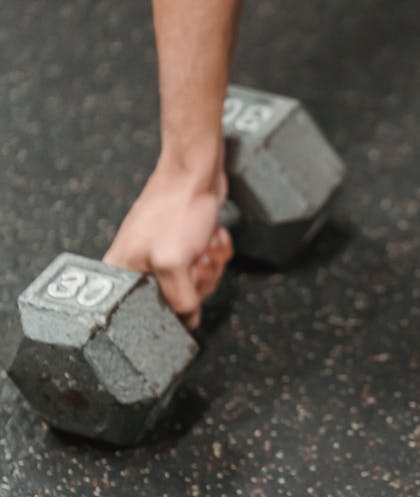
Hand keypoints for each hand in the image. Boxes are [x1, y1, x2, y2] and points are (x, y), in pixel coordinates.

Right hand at [104, 164, 233, 329]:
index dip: (176, 304)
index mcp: (123, 272)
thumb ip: (178, 298)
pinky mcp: (184, 244)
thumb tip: (186, 320)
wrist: (196, 172)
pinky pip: (206, 263)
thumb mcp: (173, 262)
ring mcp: (163, 254)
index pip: (149, 312)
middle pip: (179, 299)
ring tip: (206, 245)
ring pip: (198, 282)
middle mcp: (139, 265)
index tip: (186, 284)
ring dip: (211, 263)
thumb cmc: (176, 208)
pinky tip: (214, 236)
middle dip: (200, 279)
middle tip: (199, 260)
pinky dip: (216, 251)